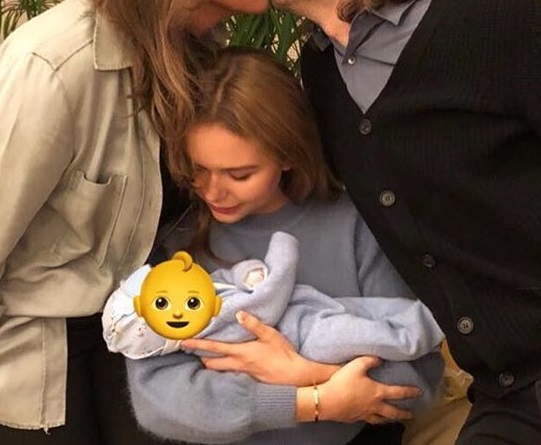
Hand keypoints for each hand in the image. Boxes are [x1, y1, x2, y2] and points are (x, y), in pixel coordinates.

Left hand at [181, 311, 337, 385]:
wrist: (295, 377)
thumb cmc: (284, 355)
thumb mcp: (271, 335)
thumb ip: (253, 324)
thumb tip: (238, 314)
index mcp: (241, 352)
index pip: (214, 348)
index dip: (198, 345)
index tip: (185, 342)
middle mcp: (238, 365)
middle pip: (211, 364)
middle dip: (201, 358)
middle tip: (194, 351)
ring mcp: (243, 374)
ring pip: (220, 370)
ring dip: (212, 364)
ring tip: (208, 357)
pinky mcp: (249, 379)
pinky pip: (231, 374)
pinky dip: (225, 369)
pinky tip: (228, 365)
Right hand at [319, 356, 419, 423]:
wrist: (327, 401)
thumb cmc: (343, 382)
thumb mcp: (357, 365)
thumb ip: (370, 360)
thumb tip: (380, 359)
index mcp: (377, 392)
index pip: (398, 392)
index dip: (410, 392)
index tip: (419, 392)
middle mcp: (374, 405)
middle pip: (393, 412)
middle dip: (403, 413)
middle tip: (410, 414)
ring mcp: (364, 413)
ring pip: (381, 419)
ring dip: (389, 419)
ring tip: (392, 419)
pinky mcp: (354, 417)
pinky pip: (368, 420)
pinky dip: (373, 420)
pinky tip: (371, 418)